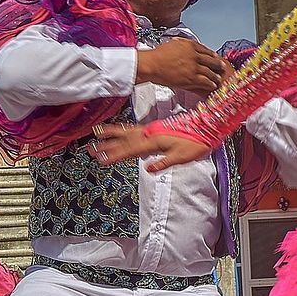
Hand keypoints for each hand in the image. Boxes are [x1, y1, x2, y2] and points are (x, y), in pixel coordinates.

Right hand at [90, 123, 212, 172]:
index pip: (130, 150)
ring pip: (126, 132)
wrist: (205, 127)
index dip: (114, 156)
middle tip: (90, 149)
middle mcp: (149, 134)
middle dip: (106, 145)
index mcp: (154, 141)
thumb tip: (148, 169)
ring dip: (111, 135)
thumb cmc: (196, 143)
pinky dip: (123, 130)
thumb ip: (164, 162)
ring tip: (97, 135)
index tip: (101, 160)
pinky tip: (119, 132)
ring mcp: (151, 130)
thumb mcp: (182, 156)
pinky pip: (134, 128)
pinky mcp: (154, 129)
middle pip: (123, 140)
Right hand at [135, 38, 228, 95]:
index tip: (215, 57)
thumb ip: (181, 43)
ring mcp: (194, 67)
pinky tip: (213, 85)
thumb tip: (181, 42)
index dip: (212, 54)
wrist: (152, 64)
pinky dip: (210, 84)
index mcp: (190, 45)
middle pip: (211, 60)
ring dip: (215, 76)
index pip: (205, 49)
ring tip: (219, 79)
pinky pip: (205, 81)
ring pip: (210, 72)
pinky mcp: (192, 78)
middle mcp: (195, 55)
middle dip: (218, 64)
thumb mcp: (171, 44)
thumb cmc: (157, 55)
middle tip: (222, 67)